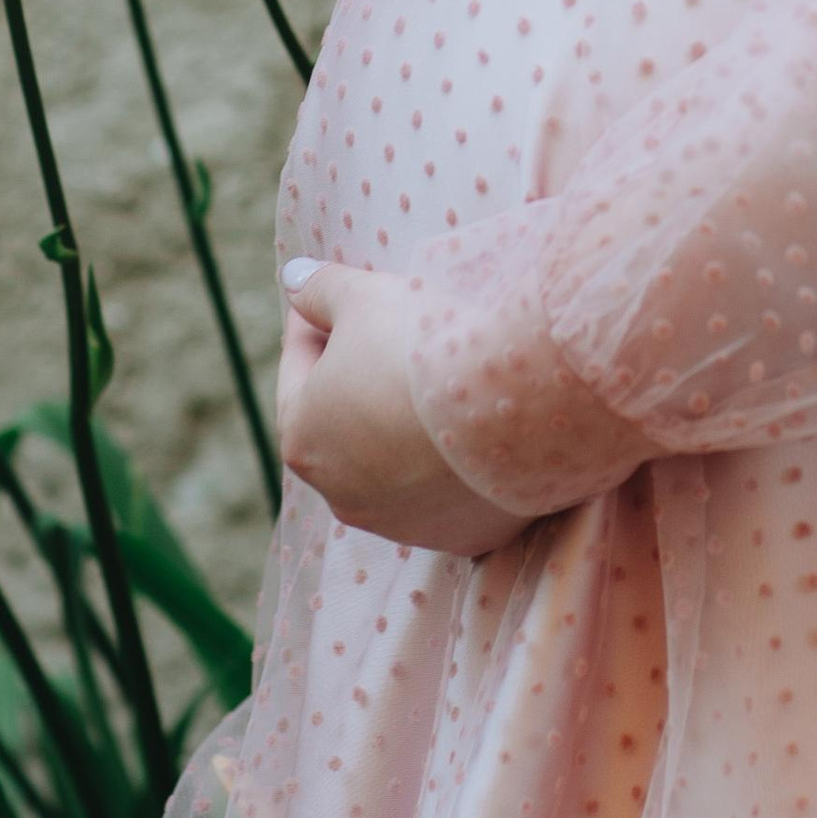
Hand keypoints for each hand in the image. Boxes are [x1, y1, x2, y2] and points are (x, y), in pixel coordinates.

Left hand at [276, 262, 539, 555]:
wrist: (522, 398)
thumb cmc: (425, 342)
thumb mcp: (365, 296)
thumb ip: (320, 290)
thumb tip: (294, 280)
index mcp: (303, 438)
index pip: (299, 366)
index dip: (317, 321)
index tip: (335, 294)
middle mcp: (343, 495)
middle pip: (345, 421)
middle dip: (361, 375)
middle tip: (392, 329)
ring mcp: (404, 524)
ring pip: (397, 463)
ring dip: (408, 424)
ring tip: (442, 375)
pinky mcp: (463, 537)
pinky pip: (453, 491)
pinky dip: (456, 461)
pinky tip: (478, 421)